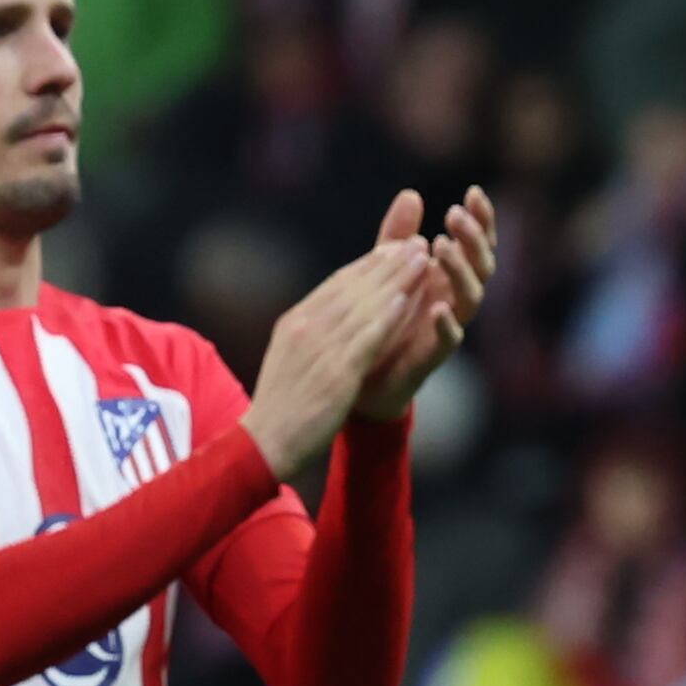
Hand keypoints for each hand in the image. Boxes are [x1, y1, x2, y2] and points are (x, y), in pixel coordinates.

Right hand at [242, 228, 445, 481]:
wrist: (264, 444)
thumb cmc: (280, 409)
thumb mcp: (289, 360)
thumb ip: (308, 336)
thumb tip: (324, 318)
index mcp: (294, 322)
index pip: (336, 285)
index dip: (367, 265)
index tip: (392, 249)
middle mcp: (306, 327)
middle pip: (353, 286)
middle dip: (386, 262)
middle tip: (414, 242)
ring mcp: (320, 349)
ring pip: (363, 305)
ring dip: (394, 279)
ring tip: (420, 259)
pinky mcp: (336, 373)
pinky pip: (365, 338)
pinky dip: (385, 316)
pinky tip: (406, 299)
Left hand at [357, 186, 498, 419]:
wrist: (365, 377)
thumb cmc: (385, 318)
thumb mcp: (387, 269)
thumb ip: (399, 235)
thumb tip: (412, 194)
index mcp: (448, 277)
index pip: (476, 244)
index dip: (481, 220)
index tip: (474, 193)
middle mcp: (455, 299)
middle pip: (482, 266)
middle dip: (472, 239)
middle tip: (454, 215)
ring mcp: (448, 327)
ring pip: (472, 298)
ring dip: (460, 271)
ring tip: (441, 246)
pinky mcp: (433, 355)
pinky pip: (450, 340)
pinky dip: (447, 324)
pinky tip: (437, 308)